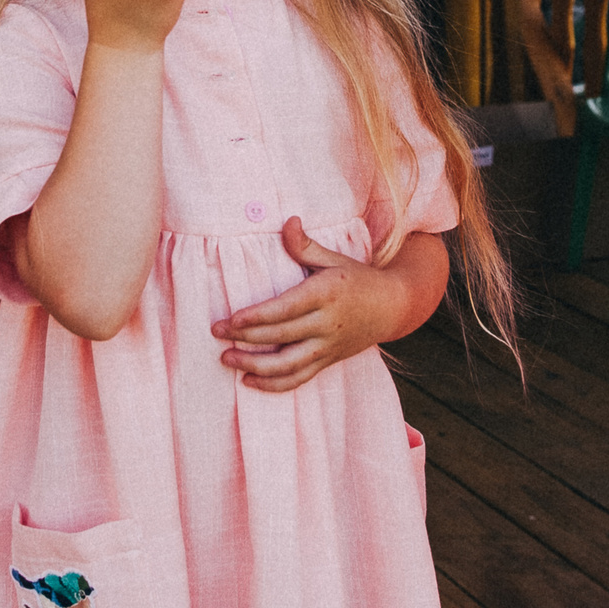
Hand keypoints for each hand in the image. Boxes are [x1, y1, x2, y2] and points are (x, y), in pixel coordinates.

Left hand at [211, 218, 414, 393]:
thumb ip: (306, 245)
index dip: (257, 317)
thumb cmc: (357, 278)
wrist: (392, 307)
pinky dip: (274, 385)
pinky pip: (299, 379)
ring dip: (255, 366)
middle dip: (245, 338)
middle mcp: (326, 324)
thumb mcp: (334, 258)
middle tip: (215, 332)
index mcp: (326, 294)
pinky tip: (249, 381)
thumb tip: (287, 222)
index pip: (286, 309)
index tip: (231, 319)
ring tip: (227, 360)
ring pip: (288, 365)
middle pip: (281, 336)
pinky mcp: (327, 362)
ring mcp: (327, 347)